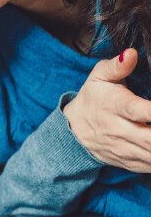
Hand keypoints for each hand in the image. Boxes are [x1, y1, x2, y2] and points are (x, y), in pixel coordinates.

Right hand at [63, 48, 150, 171]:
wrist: (74, 129)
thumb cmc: (93, 98)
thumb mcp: (99, 76)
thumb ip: (117, 66)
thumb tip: (131, 54)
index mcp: (115, 106)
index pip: (140, 110)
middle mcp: (119, 130)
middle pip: (150, 139)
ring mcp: (125, 149)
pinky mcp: (130, 162)